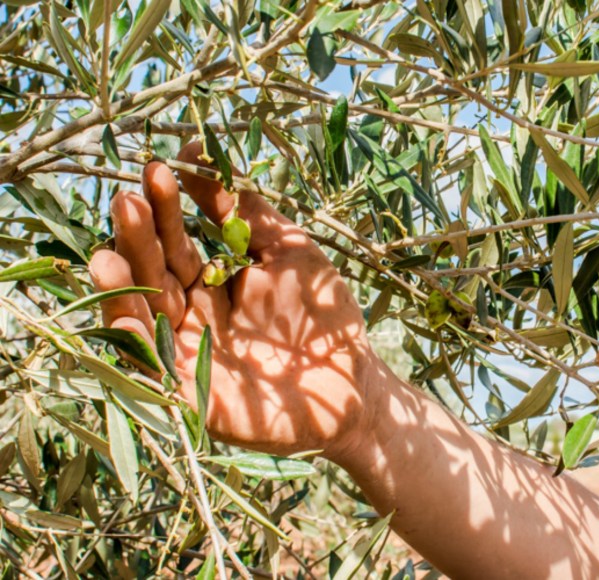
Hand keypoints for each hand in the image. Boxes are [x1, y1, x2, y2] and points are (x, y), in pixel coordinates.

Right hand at [89, 143, 379, 459]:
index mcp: (211, 284)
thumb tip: (197, 155)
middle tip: (127, 201)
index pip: (177, 242)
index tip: (158, 169)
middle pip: (154, 275)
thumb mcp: (287, 250)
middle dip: (138, 240)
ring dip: (122, 290)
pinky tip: (125, 316)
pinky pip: (156, 372)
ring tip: (106, 255)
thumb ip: (245, 211)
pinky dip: (138, 346)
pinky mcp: (192, 397)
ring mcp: (188, 356)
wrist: (355, 384)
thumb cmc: (325, 316)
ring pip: (144, 318)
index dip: (167, 209)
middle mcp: (191, 317)